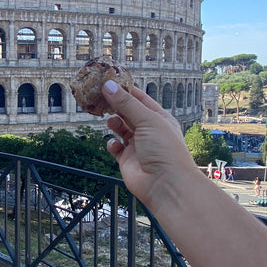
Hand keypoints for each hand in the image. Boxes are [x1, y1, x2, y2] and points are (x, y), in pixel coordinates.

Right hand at [102, 80, 198, 211]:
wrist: (165, 185)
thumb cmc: (164, 150)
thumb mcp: (146, 120)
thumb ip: (126, 103)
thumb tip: (109, 85)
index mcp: (159, 118)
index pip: (140, 99)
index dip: (125, 90)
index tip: (109, 81)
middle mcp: (148, 131)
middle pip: (128, 112)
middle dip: (115, 105)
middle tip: (100, 96)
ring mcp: (138, 145)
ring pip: (121, 128)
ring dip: (114, 123)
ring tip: (111, 120)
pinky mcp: (127, 160)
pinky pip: (115, 147)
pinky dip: (112, 144)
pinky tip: (114, 144)